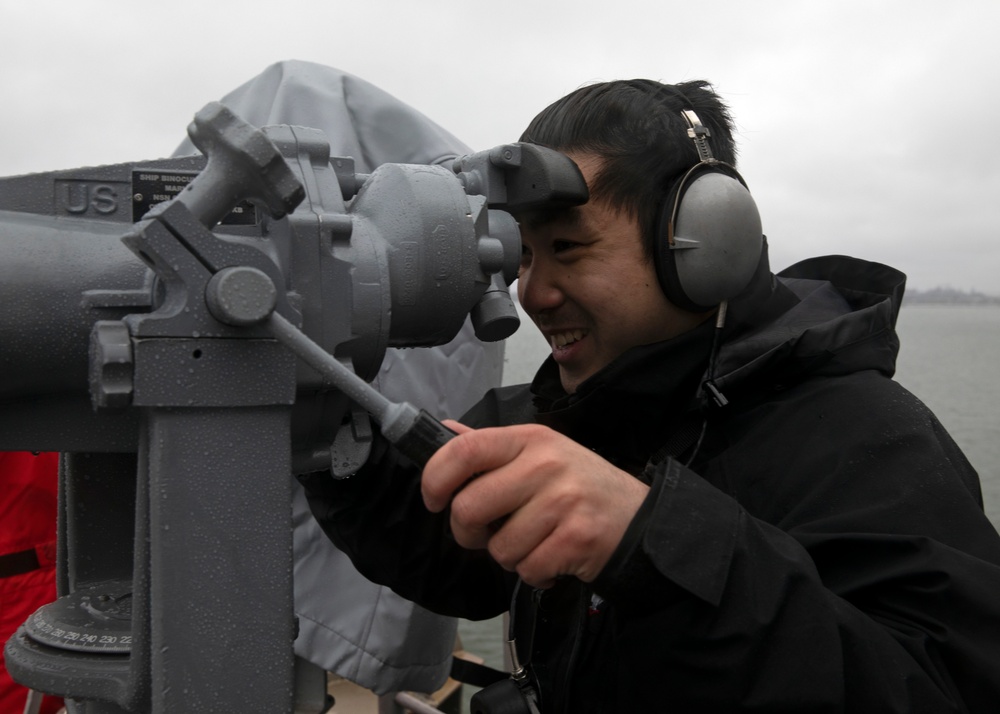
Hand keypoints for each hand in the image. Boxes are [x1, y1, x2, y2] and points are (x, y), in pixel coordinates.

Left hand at [421, 421, 649, 587]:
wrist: (640, 519)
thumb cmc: (580, 487)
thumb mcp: (541, 453)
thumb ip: (491, 447)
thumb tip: (447, 429)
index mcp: (530, 440)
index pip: (464, 450)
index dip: (435, 478)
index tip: (434, 499)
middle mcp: (546, 464)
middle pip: (470, 507)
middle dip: (468, 533)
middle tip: (487, 533)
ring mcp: (563, 501)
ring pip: (498, 548)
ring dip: (510, 556)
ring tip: (536, 541)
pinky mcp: (577, 538)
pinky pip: (528, 569)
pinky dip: (536, 573)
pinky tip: (554, 556)